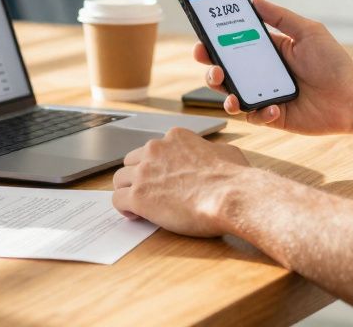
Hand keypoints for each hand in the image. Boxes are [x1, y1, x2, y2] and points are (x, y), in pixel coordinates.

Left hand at [111, 128, 250, 237]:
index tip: (163, 180)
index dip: (156, 166)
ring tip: (141, 207)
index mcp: (175, 137)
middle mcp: (156, 149)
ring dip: (128, 191)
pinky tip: (137, 216)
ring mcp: (145, 172)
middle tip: (150, 193)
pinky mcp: (138, 196)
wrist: (231, 197)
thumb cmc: (234, 178)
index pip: (153, 149)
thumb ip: (213, 151)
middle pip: (132, 162)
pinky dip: (124, 209)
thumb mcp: (227, 152)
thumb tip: (216, 155)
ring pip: (120, 179)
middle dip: (138, 177)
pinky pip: (117, 200)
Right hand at [195, 0, 352, 135]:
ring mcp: (264, 95)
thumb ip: (281, 17)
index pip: (234, 44)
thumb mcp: (308, 32)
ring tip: (228, 90)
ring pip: (232, 94)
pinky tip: (272, 107)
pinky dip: (258, 111)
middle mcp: (262, 73)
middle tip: (209, 63)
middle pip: (226, 70)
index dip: (215, 40)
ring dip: (224, 92)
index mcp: (268, 51)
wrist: (352, 98)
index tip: (203, 35)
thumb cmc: (334, 63)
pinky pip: (253, 116)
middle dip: (210, 67)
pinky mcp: (271, 116)